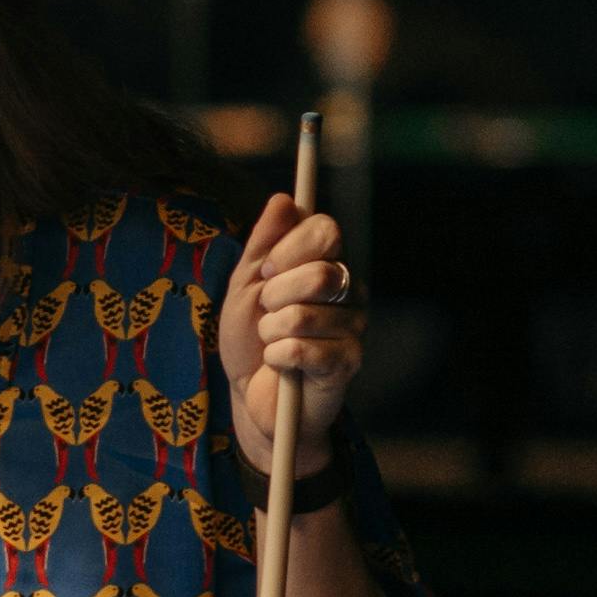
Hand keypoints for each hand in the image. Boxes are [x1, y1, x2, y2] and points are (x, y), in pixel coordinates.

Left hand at [218, 193, 363, 479]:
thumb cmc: (250, 339)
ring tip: (270, 342)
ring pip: (306, 314)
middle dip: (276, 294)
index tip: (266, 270)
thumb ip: (262, 243)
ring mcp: (353, 327)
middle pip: (320, 272)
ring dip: (271, 331)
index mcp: (325, 263)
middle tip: (266, 312)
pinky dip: (277, 356)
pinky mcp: (348, 363)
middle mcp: (348, 290)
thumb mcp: (244, 286)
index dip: (290, 247)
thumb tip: (284, 199)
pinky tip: (280, 364)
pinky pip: (303, 349)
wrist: (252, 397)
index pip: (326, 230)